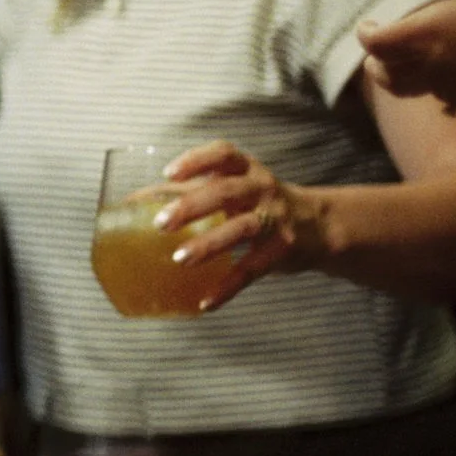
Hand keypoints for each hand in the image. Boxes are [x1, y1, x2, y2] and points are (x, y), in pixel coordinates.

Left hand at [154, 141, 323, 312]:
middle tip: (161, 222)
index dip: (196, 160)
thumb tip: (134, 201)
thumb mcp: (235, 189)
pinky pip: (252, 270)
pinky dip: (228, 287)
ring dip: (209, 244)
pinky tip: (205, 302)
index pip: (223, 154)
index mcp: (246, 169)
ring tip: (180, 258)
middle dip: (192, 206)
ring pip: (241, 229)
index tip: (169, 173)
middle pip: (226, 192)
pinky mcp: (283, 250)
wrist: (320, 225)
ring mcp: (275, 219)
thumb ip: (193, 191)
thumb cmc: (259, 203)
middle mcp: (262, 189)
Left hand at [357, 0, 455, 120]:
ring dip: (408, 80)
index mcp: (428, 33)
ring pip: (417, 92)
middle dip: (378, 66)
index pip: (378, 42)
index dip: (367, 34)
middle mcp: (434, 66)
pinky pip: (453, 100)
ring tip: (414, 67)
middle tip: (378, 57)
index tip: (367, 25)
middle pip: (388, 77)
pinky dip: (445, 91)